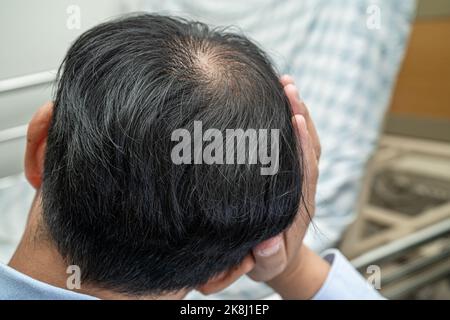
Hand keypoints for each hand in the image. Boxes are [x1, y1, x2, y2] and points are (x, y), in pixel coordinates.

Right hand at [247, 75, 327, 298]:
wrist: (282, 258)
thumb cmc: (271, 260)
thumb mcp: (267, 266)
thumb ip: (268, 259)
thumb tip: (269, 244)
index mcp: (299, 202)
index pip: (305, 166)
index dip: (301, 141)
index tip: (295, 115)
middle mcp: (303, 185)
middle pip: (308, 144)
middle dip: (300, 112)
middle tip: (288, 84)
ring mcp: (300, 176)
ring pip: (304, 138)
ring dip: (298, 110)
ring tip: (286, 83)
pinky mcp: (293, 172)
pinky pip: (297, 142)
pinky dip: (293, 119)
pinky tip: (280, 101)